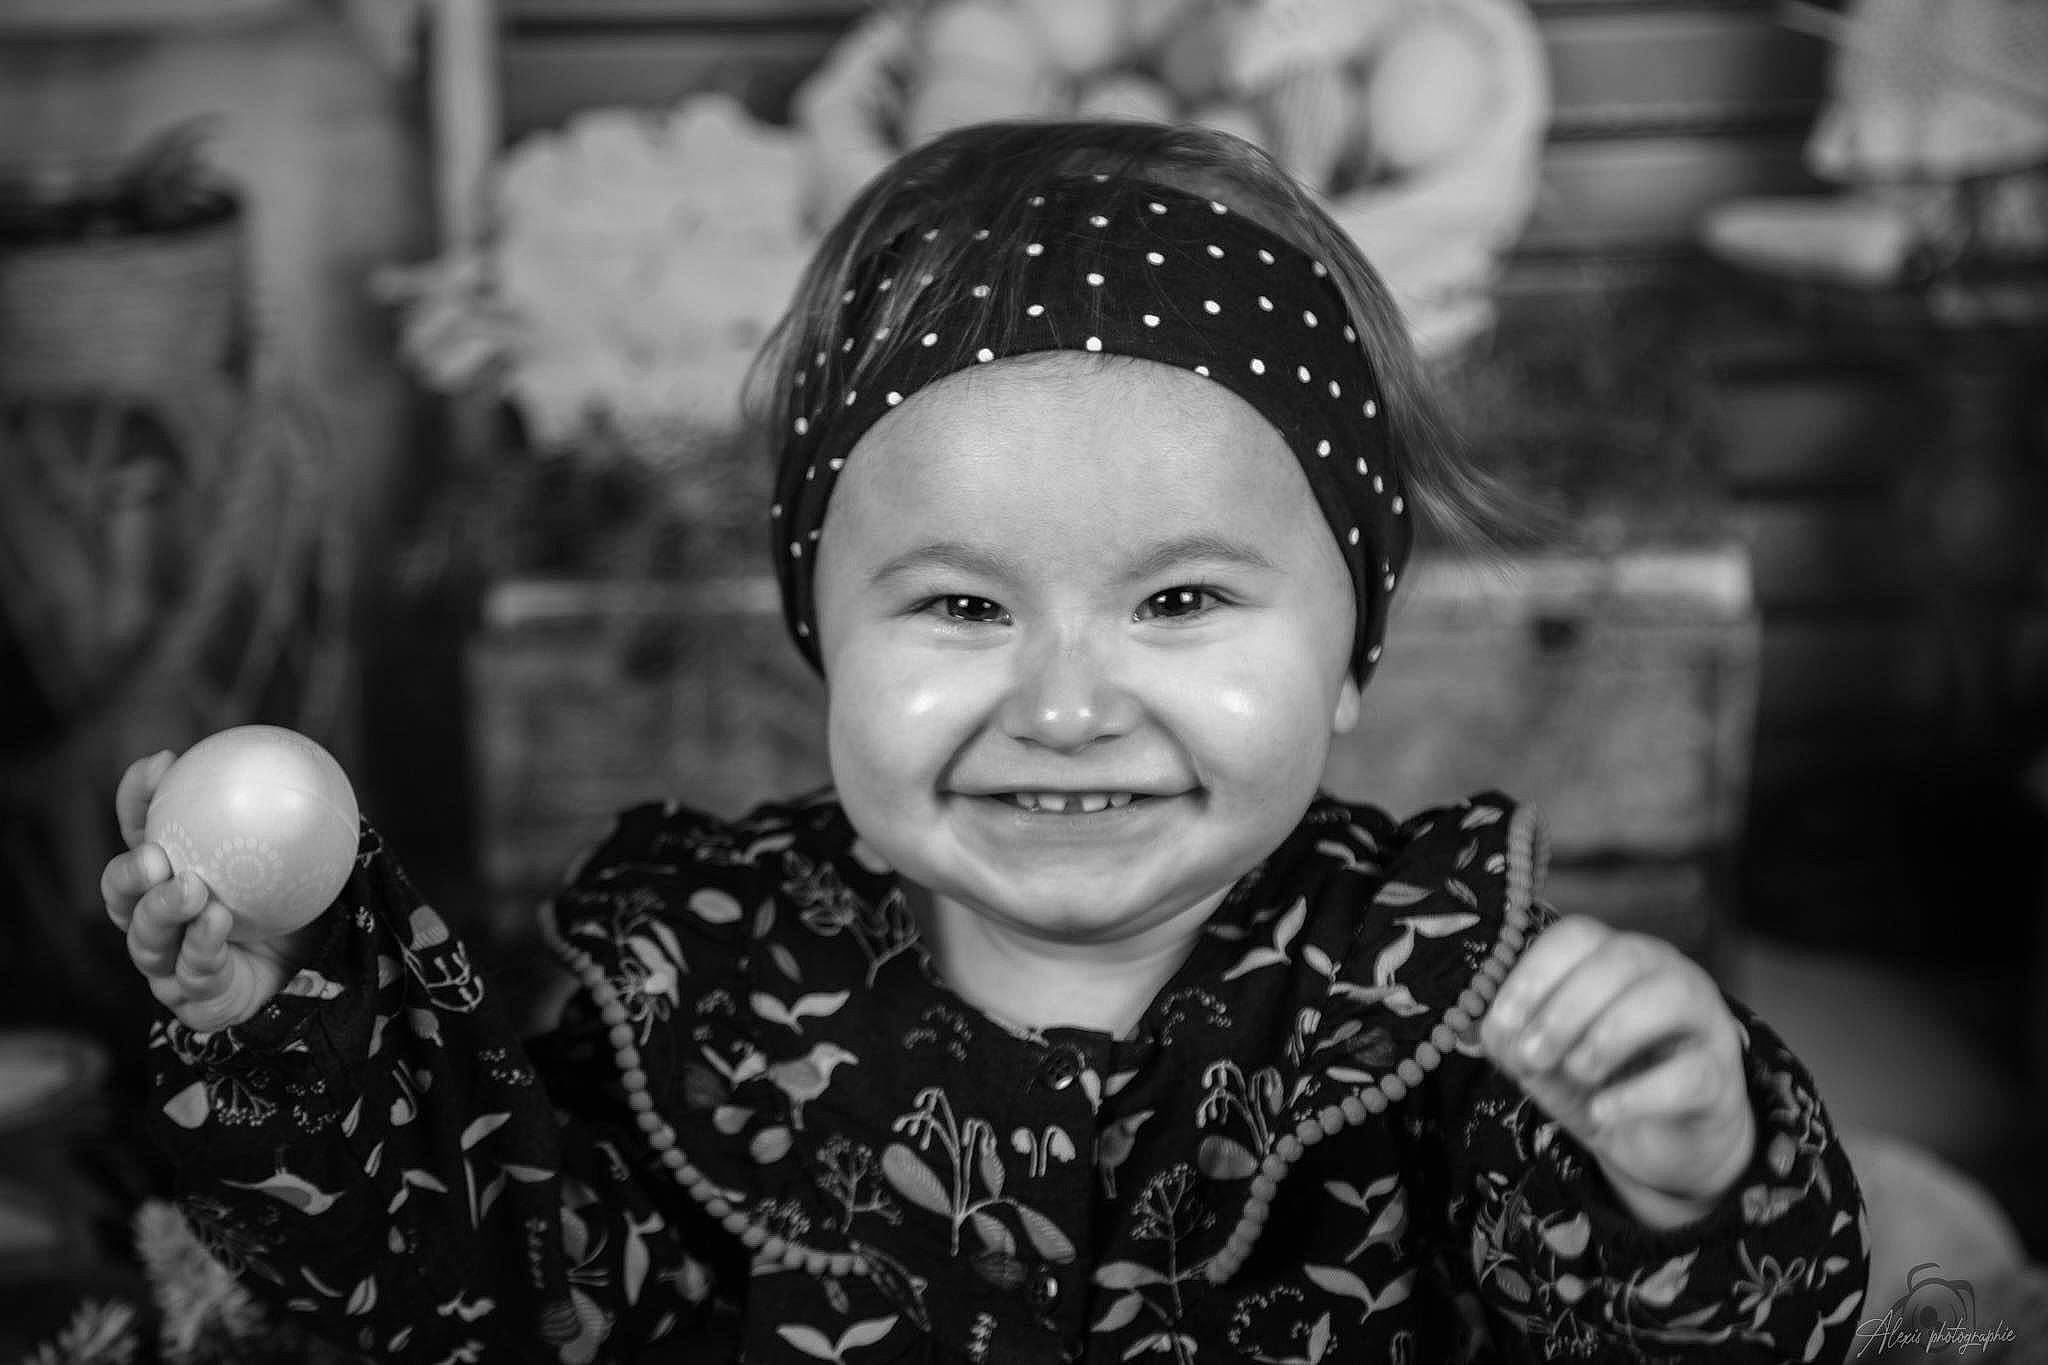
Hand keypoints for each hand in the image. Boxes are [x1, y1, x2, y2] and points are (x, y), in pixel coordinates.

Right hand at [101, 750, 325, 1033]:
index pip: (142, 833)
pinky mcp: (194, 1000)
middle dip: (128, 873)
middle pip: (123, 896)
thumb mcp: (299, 852)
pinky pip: (192, 975)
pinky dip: (202, 947)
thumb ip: (290, 814)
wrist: (320, 970)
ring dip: (163, 912)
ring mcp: (171, 964)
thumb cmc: (300, 903)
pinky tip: (218, 922)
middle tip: (155, 854)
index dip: (139, 800)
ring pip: (147, 941)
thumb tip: (297, 760)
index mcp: (174, 876)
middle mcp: (160, 920)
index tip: (163, 766)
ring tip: (192, 890)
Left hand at [1480, 915, 1754, 1227]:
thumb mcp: (1542, 1060)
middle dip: (1564, 1009)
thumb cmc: (1598, 1081)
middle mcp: (1665, 974)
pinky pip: (1690, 1072)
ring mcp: (1703, 1021)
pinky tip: (1604, 1110)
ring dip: (1607, 1036)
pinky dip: (1639, 1094)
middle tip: (1533, 1056)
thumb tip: (1494, 1030)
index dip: (1534, 975)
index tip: (1503, 1024)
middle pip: (1620, 958)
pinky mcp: (1723, 1078)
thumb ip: (1512, 1038)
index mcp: (1615, 958)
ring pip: (1667, 997)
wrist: (1660, 1143)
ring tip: (1577, 1073)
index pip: (1578, 935)